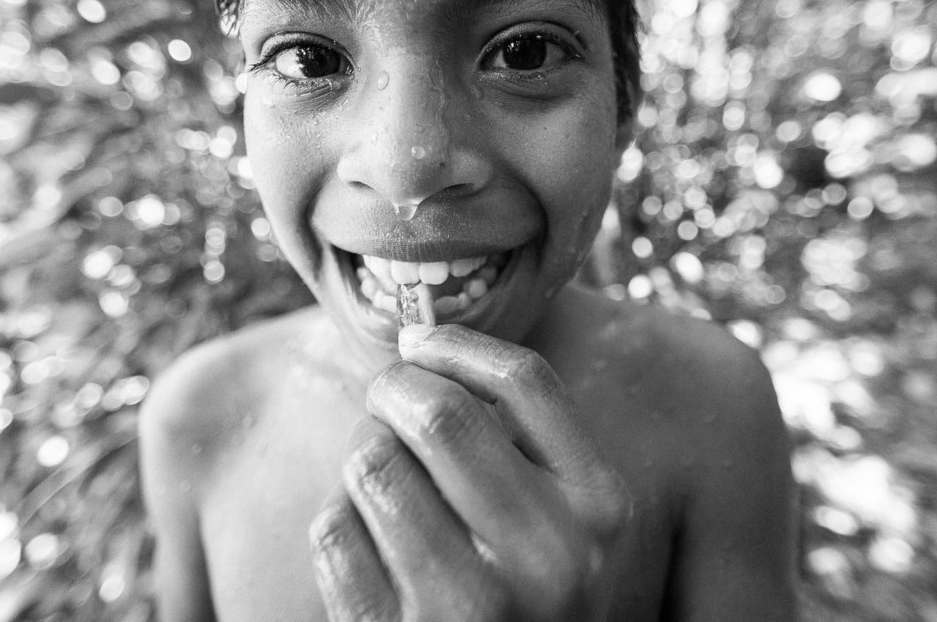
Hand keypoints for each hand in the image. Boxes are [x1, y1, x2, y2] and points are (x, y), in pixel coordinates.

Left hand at [309, 324, 631, 621]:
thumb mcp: (577, 531)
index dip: (456, 343)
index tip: (418, 341)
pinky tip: (365, 540)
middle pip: (438, 412)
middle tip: (386, 399)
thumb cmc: (538, 604)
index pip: (526, 380)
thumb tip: (427, 345)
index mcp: (602, 511)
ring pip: (373, 462)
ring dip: (363, 454)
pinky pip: (333, 529)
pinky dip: (338, 519)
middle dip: (394, 388)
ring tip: (381, 477)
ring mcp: (472, 607)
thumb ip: (535, 450)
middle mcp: (550, 557)